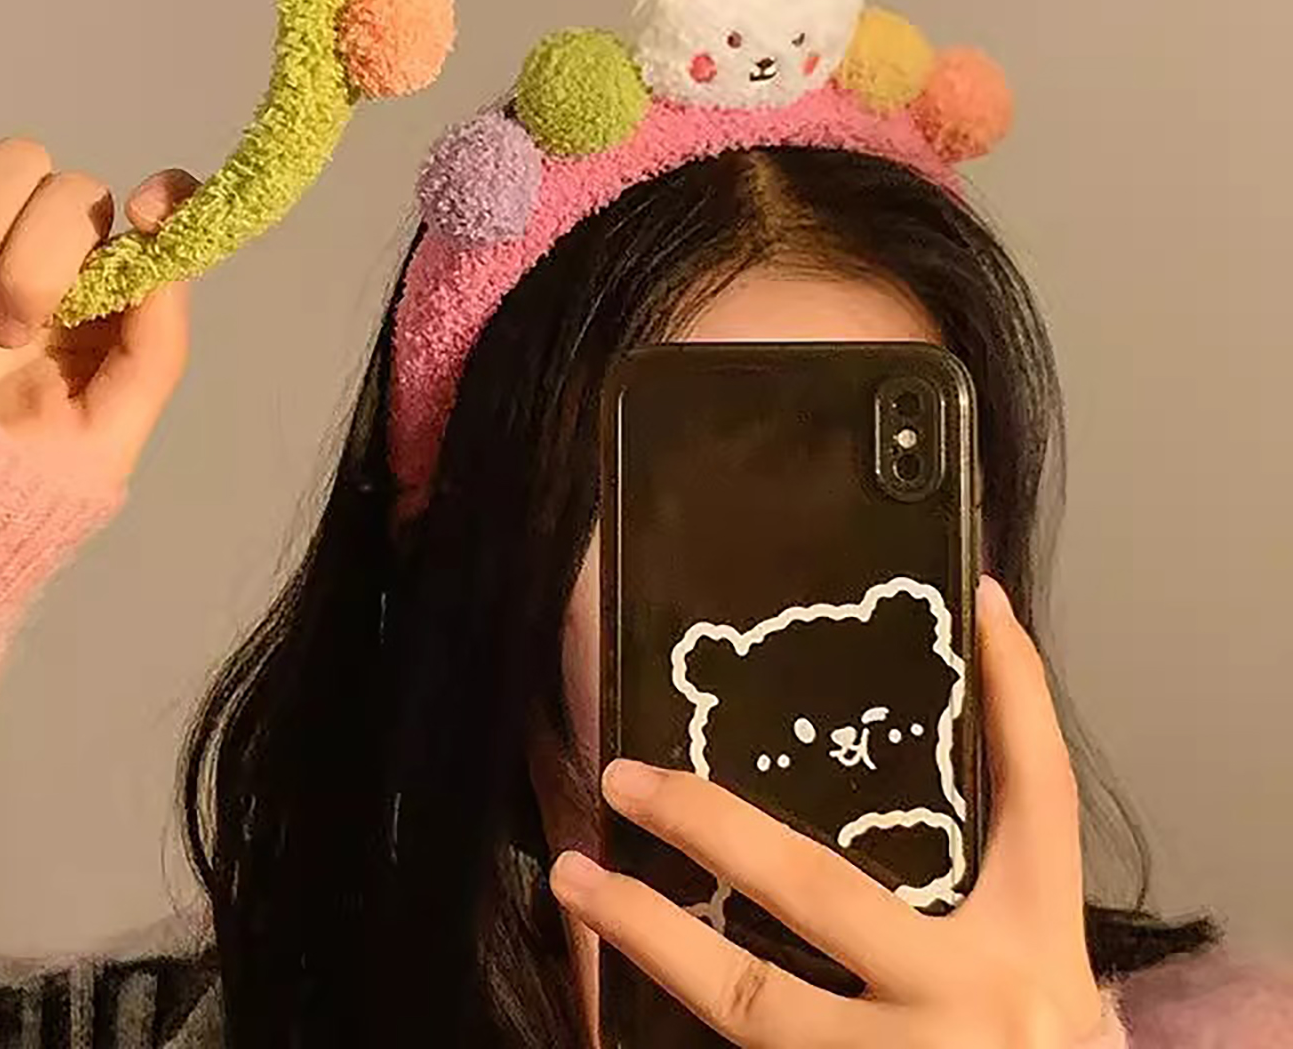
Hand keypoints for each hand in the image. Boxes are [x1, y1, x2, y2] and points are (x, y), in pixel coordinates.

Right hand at [0, 117, 195, 481]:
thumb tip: (164, 263)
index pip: (159, 222)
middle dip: (45, 256)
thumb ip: (152, 352)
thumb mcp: (101, 446)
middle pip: (74, 192)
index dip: (168, 196)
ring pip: (11, 164)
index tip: (143, 214)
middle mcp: (49, 269)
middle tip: (8, 335)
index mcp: (107, 310)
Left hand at [552, 577, 1105, 1046]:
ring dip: (647, 934)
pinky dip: (671, 1012)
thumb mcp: (1039, 982)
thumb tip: (902, 799)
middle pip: (818, 887)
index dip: (1017, 695)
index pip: (1038, 798)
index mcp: (1037, 949)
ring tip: (572, 880)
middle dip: (708, 822)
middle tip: (621, 776)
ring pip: (753, 998)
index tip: (976, 603)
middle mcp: (977, 1006)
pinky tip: (604, 984)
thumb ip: (984, 904)